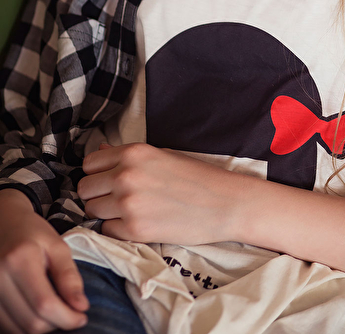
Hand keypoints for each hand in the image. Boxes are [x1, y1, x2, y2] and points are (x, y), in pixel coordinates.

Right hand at [0, 189, 88, 333]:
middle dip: (57, 323)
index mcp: (20, 260)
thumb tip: (81, 306)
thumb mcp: (57, 246)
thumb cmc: (33, 234)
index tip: (82, 317)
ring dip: (42, 327)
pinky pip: (7, 327)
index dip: (67, 317)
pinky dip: (26, 326)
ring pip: (19, 330)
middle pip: (31, 322)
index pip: (44, 303)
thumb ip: (69, 276)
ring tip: (55, 309)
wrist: (4, 225)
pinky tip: (38, 311)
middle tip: (71, 312)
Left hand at [79, 142, 248, 244]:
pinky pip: (106, 230)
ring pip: (91, 210)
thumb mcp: (162, 155)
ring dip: (104, 212)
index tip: (108, 179)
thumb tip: (99, 151)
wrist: (224, 203)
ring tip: (128, 211)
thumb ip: (127, 155)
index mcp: (133, 152)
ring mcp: (128, 204)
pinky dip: (117, 229)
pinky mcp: (134, 230)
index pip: (89, 163)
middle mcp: (125, 176)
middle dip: (97, 194)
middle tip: (116, 198)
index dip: (97, 173)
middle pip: (84, 188)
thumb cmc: (196, 176)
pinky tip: (137, 223)